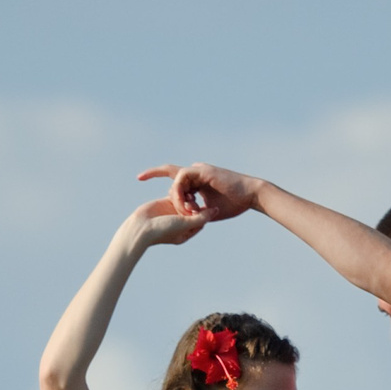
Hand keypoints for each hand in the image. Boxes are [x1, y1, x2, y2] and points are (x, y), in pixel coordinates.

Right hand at [124, 195, 201, 249]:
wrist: (141, 227)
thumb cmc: (163, 230)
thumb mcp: (185, 224)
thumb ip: (201, 217)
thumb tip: (216, 211)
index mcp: (188, 232)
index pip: (202, 220)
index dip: (206, 212)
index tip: (208, 205)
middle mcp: (182, 222)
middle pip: (195, 210)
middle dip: (196, 204)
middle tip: (194, 201)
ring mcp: (174, 212)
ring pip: (186, 201)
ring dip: (188, 197)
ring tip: (187, 196)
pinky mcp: (166, 203)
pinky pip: (177, 195)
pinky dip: (179, 192)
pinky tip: (181, 188)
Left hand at [138, 162, 257, 222]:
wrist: (250, 196)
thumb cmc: (234, 204)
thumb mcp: (209, 211)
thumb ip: (195, 212)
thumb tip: (185, 220)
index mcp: (197, 180)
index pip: (173, 177)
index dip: (156, 174)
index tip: (140, 178)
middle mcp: (195, 172)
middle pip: (170, 176)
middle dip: (156, 178)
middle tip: (144, 182)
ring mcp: (198, 170)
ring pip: (176, 180)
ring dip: (176, 198)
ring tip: (184, 212)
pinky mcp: (202, 170)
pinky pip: (182, 178)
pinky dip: (180, 192)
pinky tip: (185, 204)